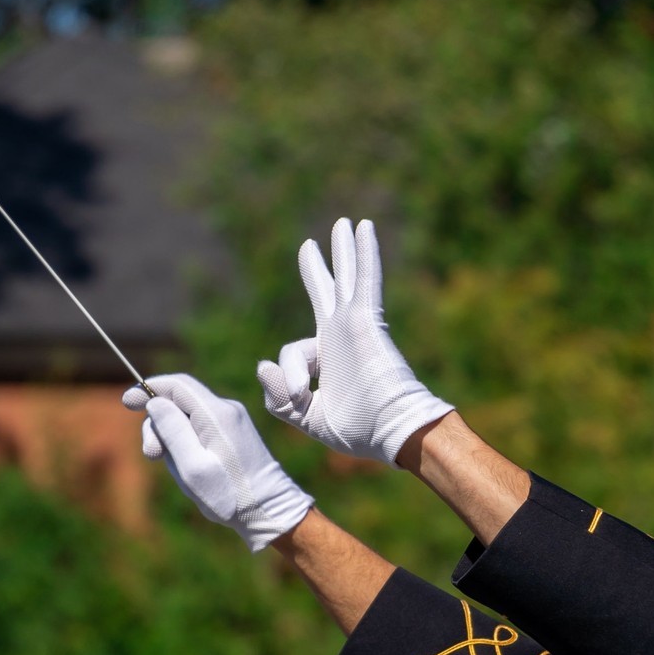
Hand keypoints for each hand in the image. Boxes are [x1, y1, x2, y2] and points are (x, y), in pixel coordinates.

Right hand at [122, 373, 313, 551]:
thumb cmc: (229, 494)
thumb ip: (172, 430)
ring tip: (176, 469)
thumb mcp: (192, 467)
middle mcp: (226, 410)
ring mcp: (232, 421)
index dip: (149, 388)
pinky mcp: (233, 433)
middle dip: (157, 423)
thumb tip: (156, 401)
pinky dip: (185, 442)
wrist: (268, 509)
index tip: (126, 402)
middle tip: (152, 455)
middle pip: (179, 400)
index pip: (178, 384)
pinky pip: (199, 428)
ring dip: (170, 436)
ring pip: (187, 416)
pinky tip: (188, 467)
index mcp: (217, 414)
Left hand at [257, 217, 453, 465]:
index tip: (298, 394)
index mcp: (327, 361)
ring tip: (344, 223)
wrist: (391, 430)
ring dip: (343, 249)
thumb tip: (261, 364)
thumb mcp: (306, 417)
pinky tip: (363, 227)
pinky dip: (364, 252)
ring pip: (346, 277)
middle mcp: (340, 337)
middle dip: (318, 269)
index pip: (291, 353)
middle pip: (326, 292)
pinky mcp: (368, 318)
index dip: (286, 376)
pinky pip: (364, 278)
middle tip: (310, 246)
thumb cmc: (358, 431)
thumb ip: (279, 397)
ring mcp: (355, 324)